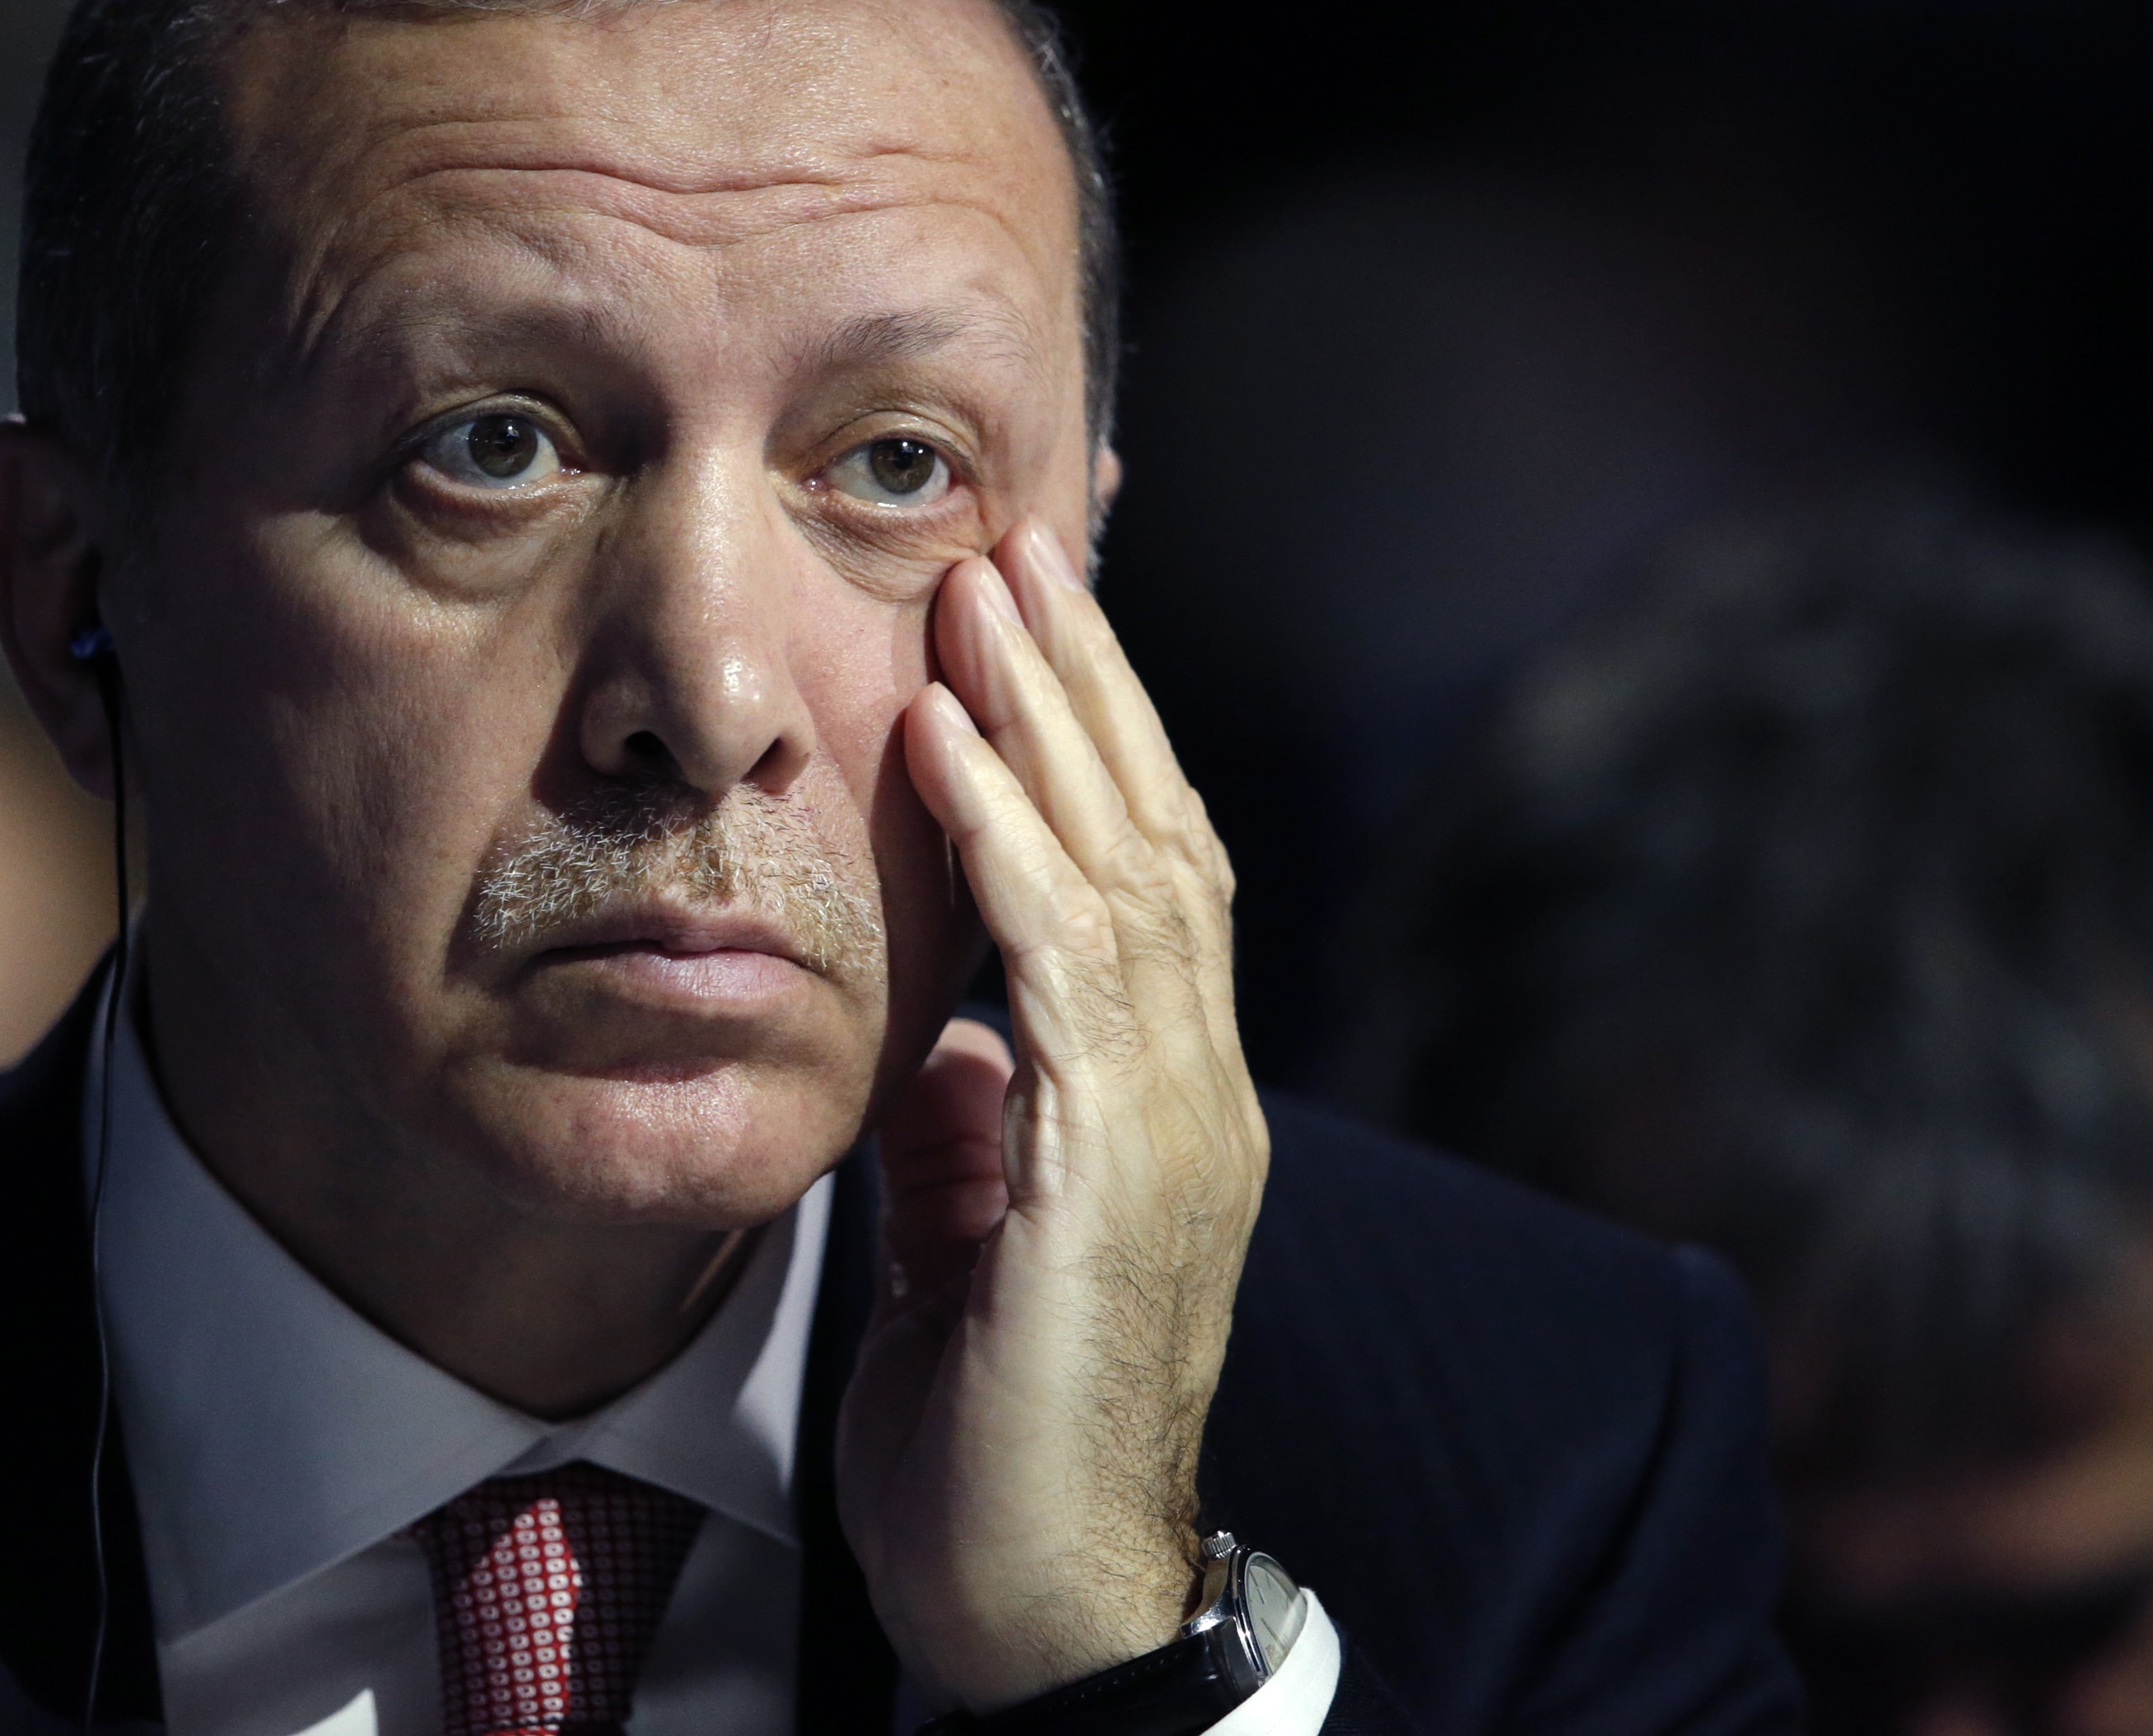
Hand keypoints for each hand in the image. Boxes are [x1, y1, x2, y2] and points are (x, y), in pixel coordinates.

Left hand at [837, 516, 1269, 1712]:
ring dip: (1050, 720)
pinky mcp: (1119, 1176)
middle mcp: (1200, 1096)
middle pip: (1162, 841)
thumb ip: (978, 1135)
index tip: (1032, 627)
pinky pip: (1064, 970)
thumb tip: (956, 1044)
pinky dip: (1010, 842)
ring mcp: (1177, 1131)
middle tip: (1018, 543)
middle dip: (1086, 686)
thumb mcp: (974, 1249)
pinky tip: (952, 743)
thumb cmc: (995, 1434)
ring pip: (1131, 874)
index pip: (1152, 884)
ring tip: (983, 588)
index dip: (1100, 747)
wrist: (1045, 1608)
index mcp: (1168, 1109)